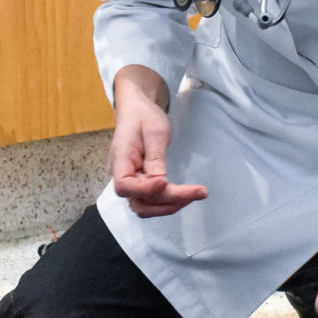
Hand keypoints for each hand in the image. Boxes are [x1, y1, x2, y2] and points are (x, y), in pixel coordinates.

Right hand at [108, 66, 207, 218]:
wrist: (138, 110)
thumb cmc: (143, 116)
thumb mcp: (154, 131)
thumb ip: (156, 158)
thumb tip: (160, 183)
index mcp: (120, 159)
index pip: (124, 185)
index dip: (145, 190)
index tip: (165, 182)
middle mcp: (122, 175)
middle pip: (139, 202)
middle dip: (168, 202)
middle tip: (196, 192)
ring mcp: (131, 181)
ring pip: (146, 206)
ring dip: (171, 205)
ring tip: (196, 194)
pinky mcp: (141, 183)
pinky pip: (152, 200)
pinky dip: (170, 201)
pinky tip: (187, 194)